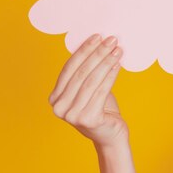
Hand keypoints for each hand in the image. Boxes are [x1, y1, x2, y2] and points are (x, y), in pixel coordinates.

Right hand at [49, 34, 128, 149]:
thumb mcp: (89, 90)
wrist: (110, 136)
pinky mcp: (87, 119)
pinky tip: (117, 65)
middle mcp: (59, 107)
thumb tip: (96, 44)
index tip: (97, 37)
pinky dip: (110, 76)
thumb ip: (85, 73)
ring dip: (106, 62)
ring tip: (117, 51)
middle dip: (97, 54)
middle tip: (111, 40)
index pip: (69, 68)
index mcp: (55, 98)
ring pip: (91, 81)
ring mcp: (71, 115)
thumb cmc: (101, 110)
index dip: (84, 51)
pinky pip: (101, 91)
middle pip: (81, 73)